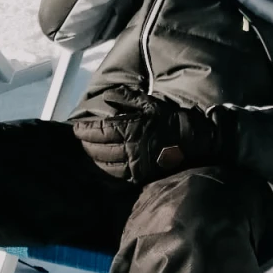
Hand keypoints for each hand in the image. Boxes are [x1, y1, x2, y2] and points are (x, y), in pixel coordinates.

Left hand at [72, 93, 225, 184]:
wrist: (195, 142)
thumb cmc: (172, 120)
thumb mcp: (151, 104)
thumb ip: (127, 99)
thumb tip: (107, 97)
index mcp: (131, 128)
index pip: (100, 130)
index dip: (85, 130)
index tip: (76, 128)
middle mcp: (130, 148)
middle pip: (99, 148)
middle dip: (86, 144)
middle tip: (80, 139)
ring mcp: (135, 164)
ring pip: (105, 163)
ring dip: (93, 158)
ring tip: (88, 151)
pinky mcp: (141, 175)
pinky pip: (118, 175)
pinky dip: (106, 171)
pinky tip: (102, 166)